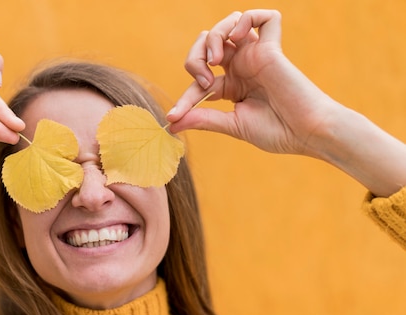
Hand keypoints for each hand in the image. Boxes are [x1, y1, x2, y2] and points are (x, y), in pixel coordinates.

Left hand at [167, 10, 334, 157]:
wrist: (306, 134)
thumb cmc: (276, 132)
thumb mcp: (231, 124)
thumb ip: (202, 119)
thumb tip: (171, 124)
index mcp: (232, 86)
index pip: (199, 82)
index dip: (185, 97)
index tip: (174, 116)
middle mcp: (242, 67)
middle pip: (208, 42)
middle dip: (194, 55)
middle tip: (203, 77)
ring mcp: (257, 56)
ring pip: (229, 24)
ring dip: (213, 37)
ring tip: (216, 61)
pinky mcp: (273, 48)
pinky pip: (264, 17)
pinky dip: (246, 19)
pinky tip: (238, 38)